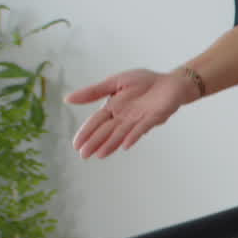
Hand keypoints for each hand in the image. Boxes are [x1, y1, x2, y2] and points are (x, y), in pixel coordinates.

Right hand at [65, 69, 193, 158]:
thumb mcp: (115, 82)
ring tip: (100, 155)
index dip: (86, 133)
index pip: (96, 122)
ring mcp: (138, 119)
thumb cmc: (143, 82)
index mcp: (113, 108)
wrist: (170, 82)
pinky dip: (133, 136)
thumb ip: (94, 92)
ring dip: (111, 144)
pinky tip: (125, 145)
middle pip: (106, 131)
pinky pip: (141, 128)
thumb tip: (67, 99)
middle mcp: (124, 117)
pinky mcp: (153, 118)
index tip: (76, 146)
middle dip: (95, 142)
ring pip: (121, 133)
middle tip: (84, 155)